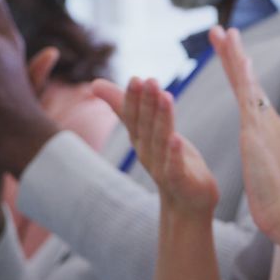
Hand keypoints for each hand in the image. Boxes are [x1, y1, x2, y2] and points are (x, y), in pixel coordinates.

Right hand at [93, 78, 218, 217]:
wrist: (185, 201)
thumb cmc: (166, 158)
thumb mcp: (146, 129)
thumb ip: (124, 106)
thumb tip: (94, 83)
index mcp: (140, 139)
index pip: (132, 117)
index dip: (133, 99)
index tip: (135, 78)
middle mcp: (147, 153)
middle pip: (146, 126)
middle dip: (147, 103)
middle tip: (150, 81)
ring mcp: (162, 168)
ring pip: (161, 141)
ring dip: (162, 119)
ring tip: (165, 97)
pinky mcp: (180, 182)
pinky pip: (174, 168)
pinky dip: (174, 154)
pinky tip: (177, 139)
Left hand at [209, 27, 279, 240]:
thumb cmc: (278, 201)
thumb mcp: (266, 170)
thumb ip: (264, 156)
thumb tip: (262, 155)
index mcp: (269, 129)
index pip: (251, 93)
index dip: (241, 71)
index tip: (233, 51)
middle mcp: (270, 120)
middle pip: (249, 80)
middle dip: (235, 54)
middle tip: (224, 30)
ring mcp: (266, 123)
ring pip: (248, 81)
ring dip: (235, 56)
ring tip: (223, 32)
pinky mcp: (258, 132)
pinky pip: (249, 97)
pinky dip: (245, 75)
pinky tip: (239, 57)